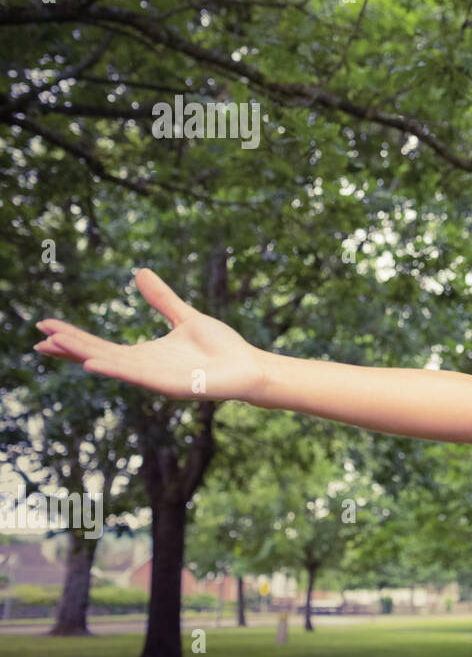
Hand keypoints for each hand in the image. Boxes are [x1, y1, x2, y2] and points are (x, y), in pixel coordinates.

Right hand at [33, 268, 266, 402]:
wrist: (248, 366)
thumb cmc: (220, 347)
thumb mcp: (185, 316)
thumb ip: (162, 298)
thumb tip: (141, 271)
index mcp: (144, 354)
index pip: (100, 345)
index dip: (74, 337)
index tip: (46, 326)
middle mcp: (144, 368)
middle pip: (98, 355)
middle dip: (69, 347)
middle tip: (39, 337)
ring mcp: (155, 378)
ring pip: (112, 364)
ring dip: (84, 355)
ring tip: (55, 346)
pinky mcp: (170, 385)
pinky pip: (137, 376)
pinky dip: (114, 368)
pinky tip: (93, 362)